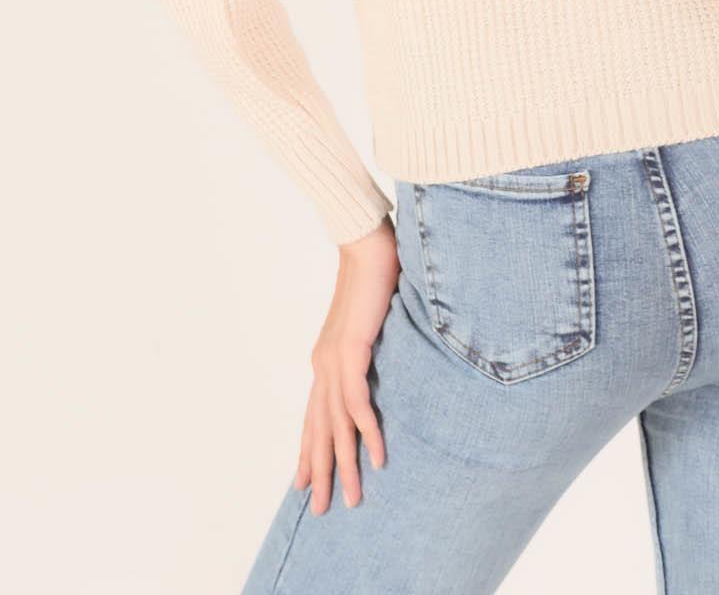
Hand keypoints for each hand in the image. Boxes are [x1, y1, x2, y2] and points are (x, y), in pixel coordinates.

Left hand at [294, 217, 398, 513]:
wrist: (366, 242)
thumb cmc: (373, 275)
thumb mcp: (370, 322)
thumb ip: (371, 346)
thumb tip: (380, 361)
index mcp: (325, 359)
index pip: (314, 415)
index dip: (309, 450)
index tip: (305, 483)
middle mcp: (323, 365)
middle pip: (319, 429)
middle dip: (321, 472)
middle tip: (321, 510)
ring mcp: (334, 360)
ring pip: (336, 425)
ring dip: (345, 464)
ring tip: (353, 498)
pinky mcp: (350, 352)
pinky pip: (357, 402)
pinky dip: (367, 431)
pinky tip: (376, 455)